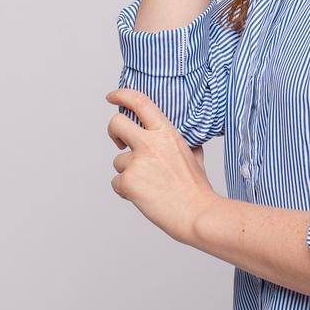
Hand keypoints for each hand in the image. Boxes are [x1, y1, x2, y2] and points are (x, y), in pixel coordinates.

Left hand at [106, 88, 220, 244]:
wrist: (197, 213)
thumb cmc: (197, 188)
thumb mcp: (194, 156)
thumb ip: (184, 144)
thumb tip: (186, 140)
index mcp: (167, 133)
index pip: (140, 103)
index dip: (122, 95)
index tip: (112, 97)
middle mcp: (150, 143)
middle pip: (116, 124)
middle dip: (113, 132)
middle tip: (119, 142)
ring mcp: (137, 161)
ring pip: (118, 162)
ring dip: (128, 174)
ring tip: (149, 187)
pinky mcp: (128, 181)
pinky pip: (116, 183)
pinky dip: (126, 191)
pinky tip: (144, 197)